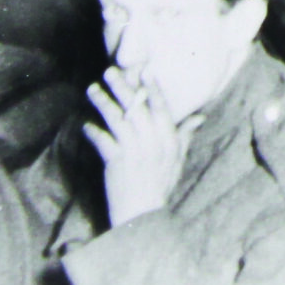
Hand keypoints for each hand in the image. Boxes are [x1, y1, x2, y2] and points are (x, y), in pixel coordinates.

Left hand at [84, 68, 187, 226]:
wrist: (142, 213)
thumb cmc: (160, 185)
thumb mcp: (177, 159)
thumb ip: (186, 135)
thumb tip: (200, 116)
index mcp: (168, 139)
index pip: (161, 108)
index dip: (152, 88)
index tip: (145, 71)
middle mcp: (151, 142)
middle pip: (135, 108)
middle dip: (122, 87)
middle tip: (110, 71)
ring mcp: (133, 151)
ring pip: (117, 120)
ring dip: (103, 103)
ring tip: (92, 89)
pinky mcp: (116, 162)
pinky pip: (102, 141)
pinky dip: (93, 132)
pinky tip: (85, 125)